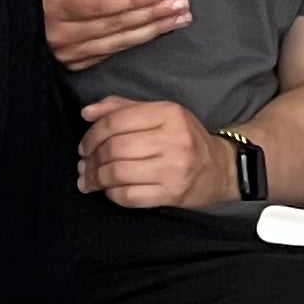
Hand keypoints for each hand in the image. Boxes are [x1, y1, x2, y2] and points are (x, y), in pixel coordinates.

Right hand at [38, 0, 192, 72]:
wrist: (8, 9)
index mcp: (55, 5)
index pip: (100, 3)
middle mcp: (61, 34)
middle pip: (116, 25)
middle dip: (152, 14)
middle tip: (179, 4)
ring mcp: (68, 52)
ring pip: (118, 43)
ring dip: (152, 30)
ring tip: (176, 18)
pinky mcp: (74, 62)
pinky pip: (110, 52)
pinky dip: (135, 41)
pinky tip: (153, 31)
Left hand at [78, 98, 234, 208]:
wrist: (220, 170)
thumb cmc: (184, 138)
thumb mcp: (159, 114)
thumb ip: (122, 108)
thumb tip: (86, 112)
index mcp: (168, 113)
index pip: (116, 121)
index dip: (92, 134)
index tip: (84, 146)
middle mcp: (173, 139)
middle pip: (115, 148)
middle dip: (92, 158)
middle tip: (83, 165)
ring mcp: (174, 169)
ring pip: (119, 173)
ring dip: (96, 178)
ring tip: (88, 180)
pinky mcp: (172, 194)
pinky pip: (130, 196)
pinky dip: (112, 194)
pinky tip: (108, 191)